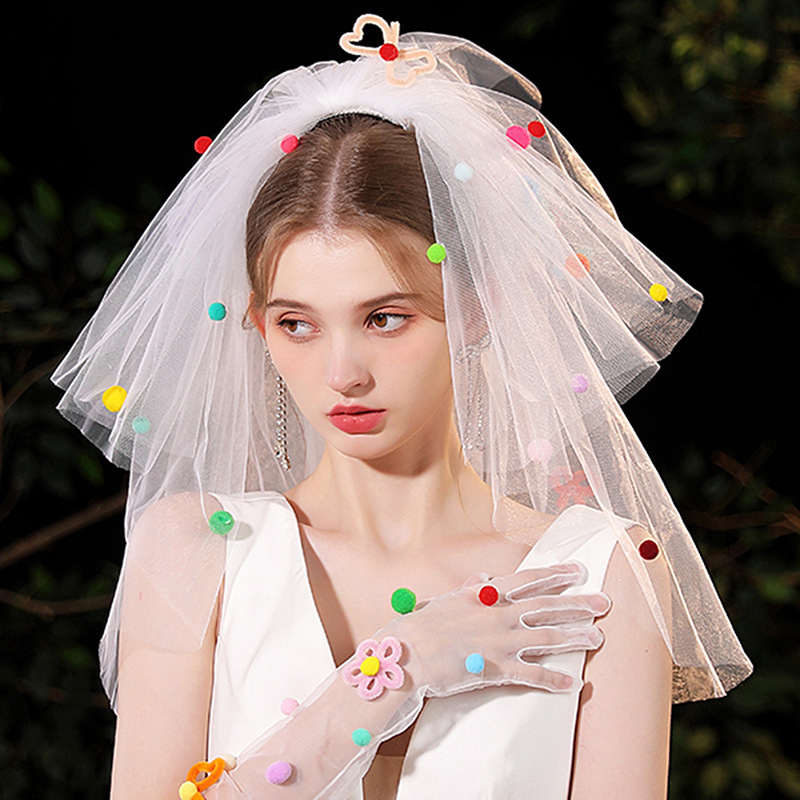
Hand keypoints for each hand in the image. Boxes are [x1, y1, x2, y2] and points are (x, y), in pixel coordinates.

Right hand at [384, 562, 610, 695]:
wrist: (407, 654)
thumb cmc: (421, 627)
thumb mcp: (445, 600)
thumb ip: (469, 589)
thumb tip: (483, 579)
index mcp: (485, 595)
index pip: (528, 580)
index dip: (555, 574)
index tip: (576, 571)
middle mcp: (497, 615)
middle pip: (546, 607)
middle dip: (578, 605)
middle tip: (604, 604)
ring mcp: (499, 642)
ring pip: (546, 638)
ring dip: (574, 638)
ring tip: (597, 639)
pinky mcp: (496, 669)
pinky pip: (531, 675)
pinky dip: (553, 680)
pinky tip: (572, 684)